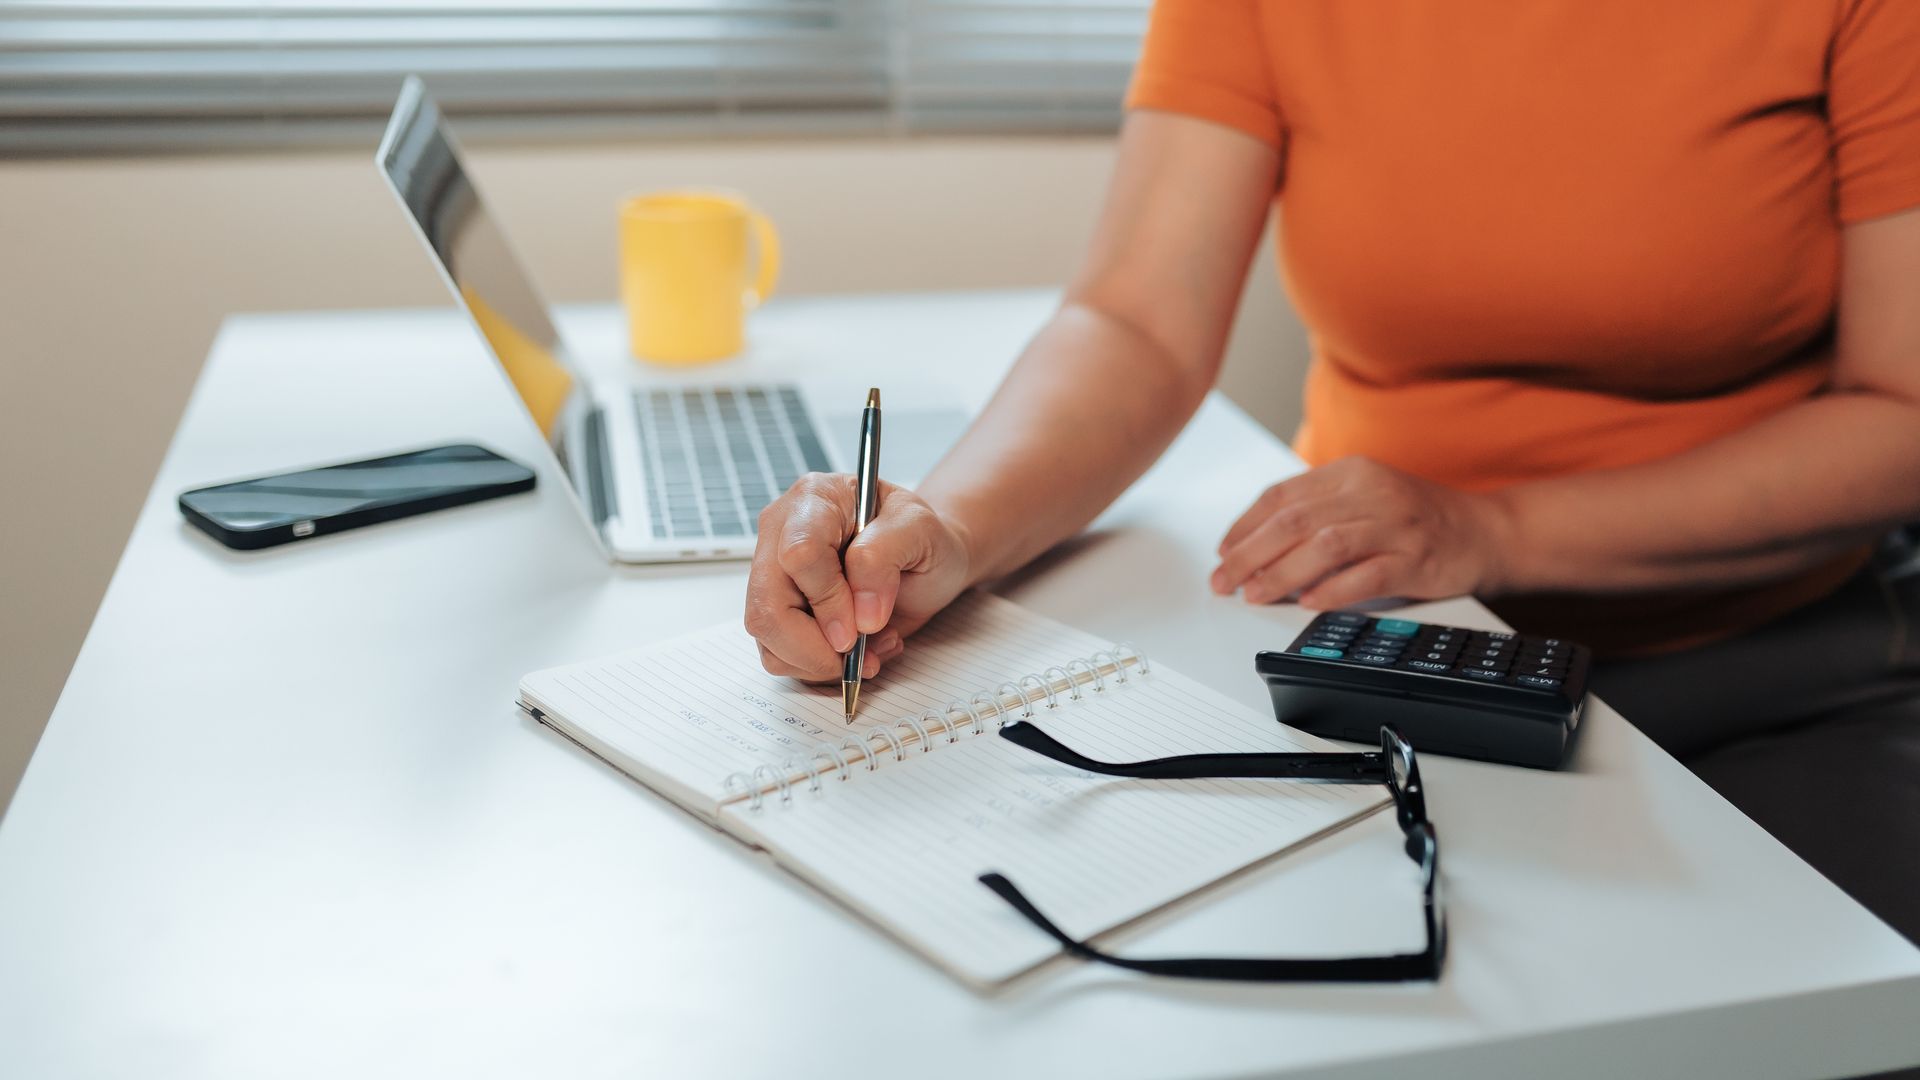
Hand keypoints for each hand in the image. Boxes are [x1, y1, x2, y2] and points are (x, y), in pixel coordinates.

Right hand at [745, 473, 973, 681]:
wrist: (920, 557)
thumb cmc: (920, 537)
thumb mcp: (920, 530)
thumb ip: (885, 559)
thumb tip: (860, 614)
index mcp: (815, 500)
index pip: (799, 555)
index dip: (827, 601)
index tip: (861, 628)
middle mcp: (782, 533)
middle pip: (767, 605)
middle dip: (815, 647)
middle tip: (859, 656)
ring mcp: (774, 574)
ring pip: (768, 638)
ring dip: (821, 661)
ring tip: (870, 648)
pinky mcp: (778, 609)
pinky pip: (780, 654)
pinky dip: (820, 666)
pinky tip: (857, 650)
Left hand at [1210, 457, 1515, 608]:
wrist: (1487, 531)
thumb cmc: (1417, 519)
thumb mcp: (1364, 498)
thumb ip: (1317, 510)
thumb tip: (1254, 541)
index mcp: (1351, 473)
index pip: (1283, 495)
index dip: (1245, 525)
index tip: (1223, 551)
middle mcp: (1372, 493)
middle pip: (1295, 521)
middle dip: (1250, 554)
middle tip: (1224, 580)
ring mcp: (1397, 525)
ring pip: (1326, 545)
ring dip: (1282, 572)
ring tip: (1255, 594)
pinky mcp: (1417, 559)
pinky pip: (1368, 574)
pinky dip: (1334, 589)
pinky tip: (1308, 602)